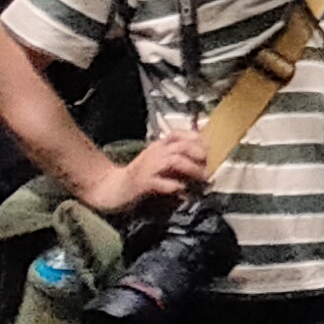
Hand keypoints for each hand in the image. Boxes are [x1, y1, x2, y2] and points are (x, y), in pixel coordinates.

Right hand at [82, 126, 209, 217]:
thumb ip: (179, 158)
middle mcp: (155, 152)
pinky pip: (160, 181)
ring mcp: (148, 166)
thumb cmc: (141, 176)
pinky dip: (173, 185)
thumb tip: (205, 159)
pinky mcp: (142, 182)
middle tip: (210, 167)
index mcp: (160, 145)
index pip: (182, 135)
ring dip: (192, 169)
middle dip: (199, 154)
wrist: (112, 188)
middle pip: (182, 146)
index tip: (211, 151)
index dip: (199, 141)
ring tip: (201, 178)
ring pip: (174, 160)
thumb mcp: (160, 162)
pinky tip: (181, 189)